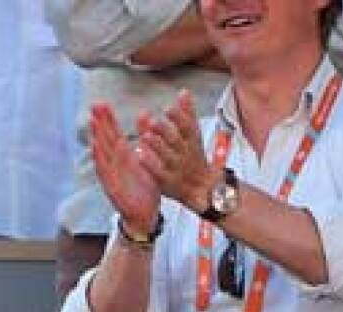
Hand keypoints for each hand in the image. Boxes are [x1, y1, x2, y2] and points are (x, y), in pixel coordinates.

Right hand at [87, 101, 161, 235]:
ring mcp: (112, 175)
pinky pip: (104, 172)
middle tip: (94, 105)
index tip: (102, 103)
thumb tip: (145, 115)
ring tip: (94, 122)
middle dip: (100, 123)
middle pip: (105, 140)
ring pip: (103, 154)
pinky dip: (99, 159)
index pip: (113, 134)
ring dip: (97, 137)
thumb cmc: (145, 189)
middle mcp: (115, 164)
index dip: (107, 119)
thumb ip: (146, 139)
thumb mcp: (149, 160)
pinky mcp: (112, 187)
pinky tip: (96, 148)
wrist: (145, 215)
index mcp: (124, 157)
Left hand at [136, 92, 214, 215]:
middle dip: (166, 131)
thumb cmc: (193, 157)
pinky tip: (140, 157)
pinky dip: (151, 165)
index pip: (187, 127)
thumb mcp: (193, 135)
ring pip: (168, 157)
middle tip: (153, 122)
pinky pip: (160, 174)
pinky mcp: (169, 183)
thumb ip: (187, 114)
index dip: (178, 117)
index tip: (167, 108)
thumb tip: (184, 91)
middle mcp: (185, 154)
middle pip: (177, 141)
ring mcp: (177, 169)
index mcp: (192, 141)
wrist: (202, 189)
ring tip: (145, 136)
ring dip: (157, 146)